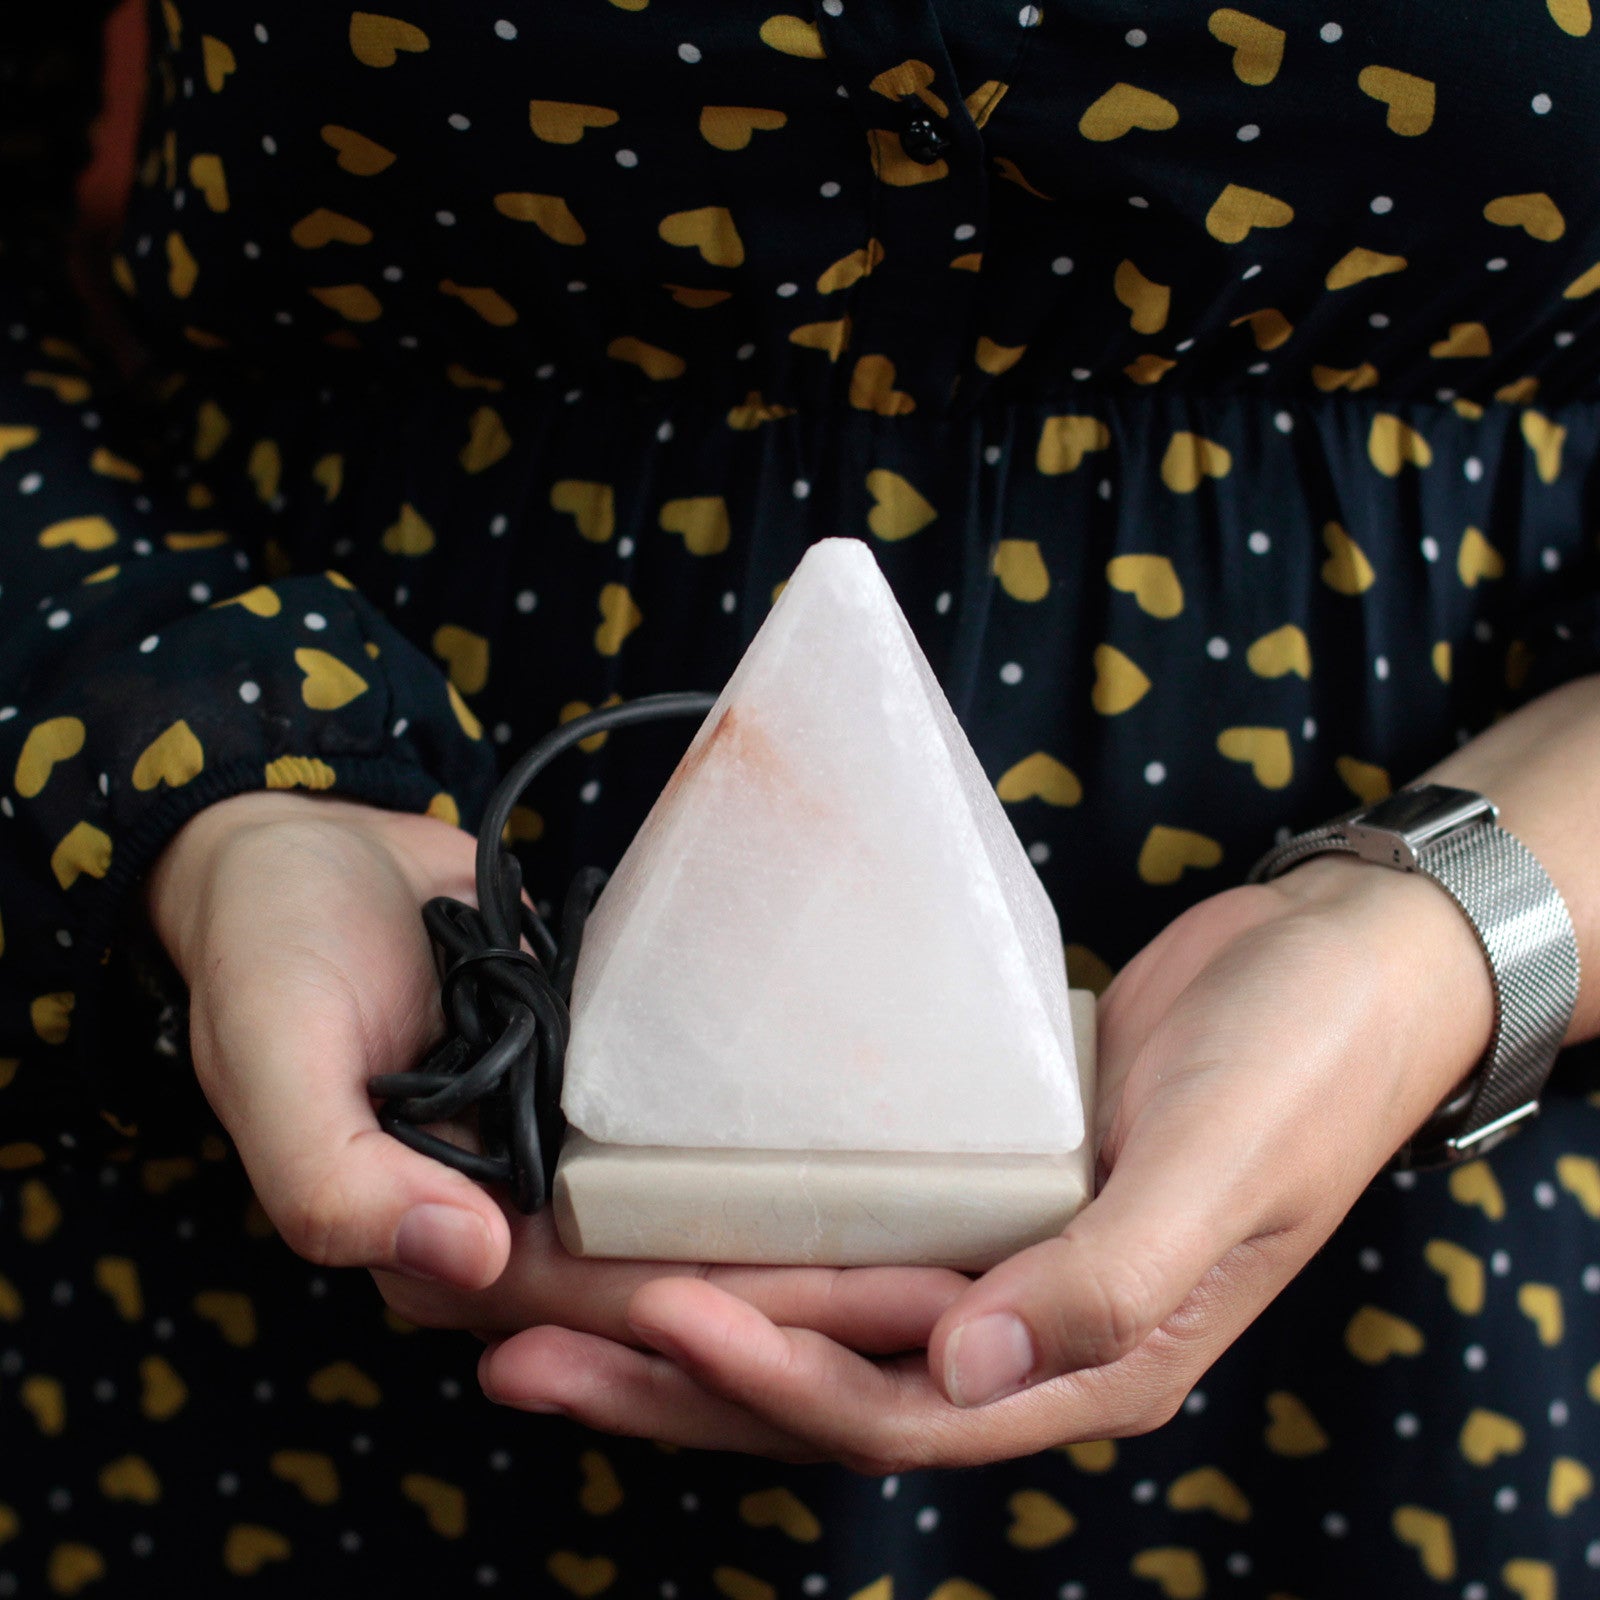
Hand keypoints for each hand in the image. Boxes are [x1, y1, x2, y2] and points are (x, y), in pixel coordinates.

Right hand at [145, 790, 971, 1354]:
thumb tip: (466, 1262)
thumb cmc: (268, 945)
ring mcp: (559, 1149)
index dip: (747, 1314)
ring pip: (700, 1210)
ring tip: (953, 1219)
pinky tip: (873, 1127)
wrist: (301, 847)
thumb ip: (334, 1174)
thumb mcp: (269, 1051)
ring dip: (815, 1223)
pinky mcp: (597, 1081)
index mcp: (440, 1239)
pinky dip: (769, 1138)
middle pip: (684, 1271)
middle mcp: (513, 1216)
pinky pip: (691, 1126)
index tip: (885, 1310)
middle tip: (965, 1279)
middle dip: (818, 1287)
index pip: (614, 1300)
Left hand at [477, 858, 1493, 1469]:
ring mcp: (996, 1260)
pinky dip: (761, 1238)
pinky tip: (677, 1217)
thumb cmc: (1296, 1068)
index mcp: (1087, 1362)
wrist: (1331, 970)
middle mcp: (1025, 1335)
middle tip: (522, 1354)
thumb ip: (1107, 1282)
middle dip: (672, 1381)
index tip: (651, 1312)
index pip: (894, 1405)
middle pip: (822, 1386)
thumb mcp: (1221, 1171)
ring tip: (552, 1304)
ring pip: (818, 1316)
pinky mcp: (978, 1186)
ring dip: (689, 1315)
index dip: (770, 1373)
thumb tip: (971, 1368)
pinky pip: (850, 1235)